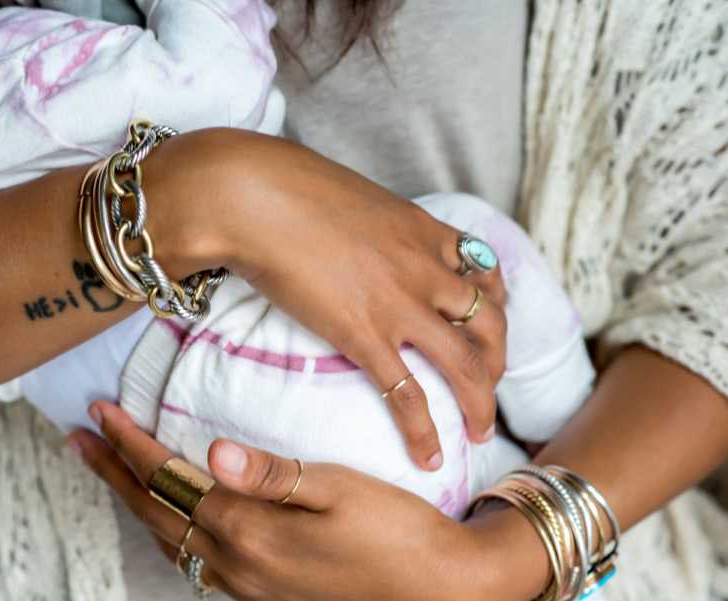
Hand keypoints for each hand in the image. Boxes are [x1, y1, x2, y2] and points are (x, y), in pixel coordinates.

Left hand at [67, 402, 548, 600]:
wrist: (439, 591)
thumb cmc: (396, 532)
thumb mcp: (341, 491)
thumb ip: (273, 474)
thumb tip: (212, 451)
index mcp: (249, 530)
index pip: (169, 478)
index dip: (130, 444)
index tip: (100, 411)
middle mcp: (236, 563)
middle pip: (155, 511)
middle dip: (113, 472)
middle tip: (80, 439)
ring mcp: (246, 586)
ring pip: (169, 538)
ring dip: (134, 501)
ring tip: (112, 473)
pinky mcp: (261, 595)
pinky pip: (194, 560)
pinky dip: (168, 530)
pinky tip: (172, 520)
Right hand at [141, 129, 506, 468]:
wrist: (252, 195)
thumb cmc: (287, 187)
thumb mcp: (352, 197)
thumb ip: (372, 224)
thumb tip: (359, 233)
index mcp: (422, 230)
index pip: (485, 269)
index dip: (496, 302)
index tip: (488, 323)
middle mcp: (424, 267)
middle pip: (490, 322)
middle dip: (498, 361)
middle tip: (489, 385)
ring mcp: (398, 304)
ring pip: (465, 364)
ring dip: (479, 404)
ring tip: (479, 433)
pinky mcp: (362, 334)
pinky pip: (406, 394)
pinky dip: (423, 431)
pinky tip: (428, 456)